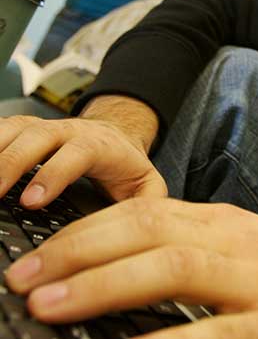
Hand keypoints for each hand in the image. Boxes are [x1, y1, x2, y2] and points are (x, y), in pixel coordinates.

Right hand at [0, 95, 165, 206]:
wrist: (115, 134)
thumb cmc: (124, 164)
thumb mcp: (145, 183)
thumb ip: (149, 201)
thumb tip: (143, 223)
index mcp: (100, 144)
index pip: (78, 152)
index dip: (53, 173)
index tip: (32, 201)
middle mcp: (68, 131)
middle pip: (37, 137)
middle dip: (12, 163)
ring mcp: (43, 128)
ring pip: (13, 130)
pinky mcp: (23, 130)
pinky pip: (0, 130)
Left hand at [6, 198, 257, 337]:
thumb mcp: (247, 255)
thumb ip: (194, 255)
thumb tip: (123, 269)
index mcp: (228, 226)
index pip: (147, 214)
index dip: (88, 231)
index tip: (41, 253)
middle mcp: (240, 244)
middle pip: (151, 231)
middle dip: (81, 251)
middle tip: (26, 277)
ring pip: (174, 268)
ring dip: (105, 286)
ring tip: (52, 304)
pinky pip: (214, 334)